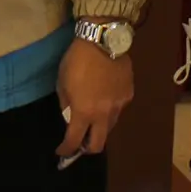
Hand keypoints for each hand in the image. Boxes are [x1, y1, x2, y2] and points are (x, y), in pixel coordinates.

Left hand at [56, 38, 132, 157]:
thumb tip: (70, 115)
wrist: (103, 40)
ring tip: (93, 116)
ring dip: (99, 127)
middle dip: (87, 148)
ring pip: (110, 127)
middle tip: (81, 142)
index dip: (66, 150)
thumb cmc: (77, 59)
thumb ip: (66, 104)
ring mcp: (119, 105)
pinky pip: (118, 109)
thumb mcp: (62, 82)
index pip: (74, 141)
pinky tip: (105, 96)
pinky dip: (110, 109)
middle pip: (98, 145)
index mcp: (84, 112)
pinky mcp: (128, 94)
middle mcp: (103, 114)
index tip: (62, 152)